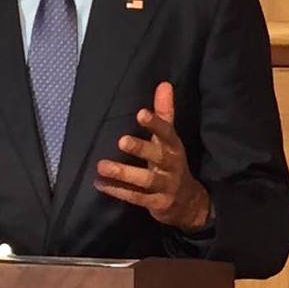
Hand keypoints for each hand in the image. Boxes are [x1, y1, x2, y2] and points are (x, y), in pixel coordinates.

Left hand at [95, 82, 211, 232]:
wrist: (189, 203)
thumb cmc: (172, 163)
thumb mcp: (170, 139)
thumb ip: (165, 113)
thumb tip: (164, 84)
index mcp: (173, 146)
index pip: (167, 132)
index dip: (156, 123)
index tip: (141, 113)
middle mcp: (171, 165)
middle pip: (158, 156)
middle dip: (140, 148)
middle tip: (121, 140)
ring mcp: (165, 186)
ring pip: (145, 180)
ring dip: (123, 173)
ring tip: (102, 166)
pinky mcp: (156, 203)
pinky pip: (136, 198)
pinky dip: (117, 191)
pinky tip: (100, 184)